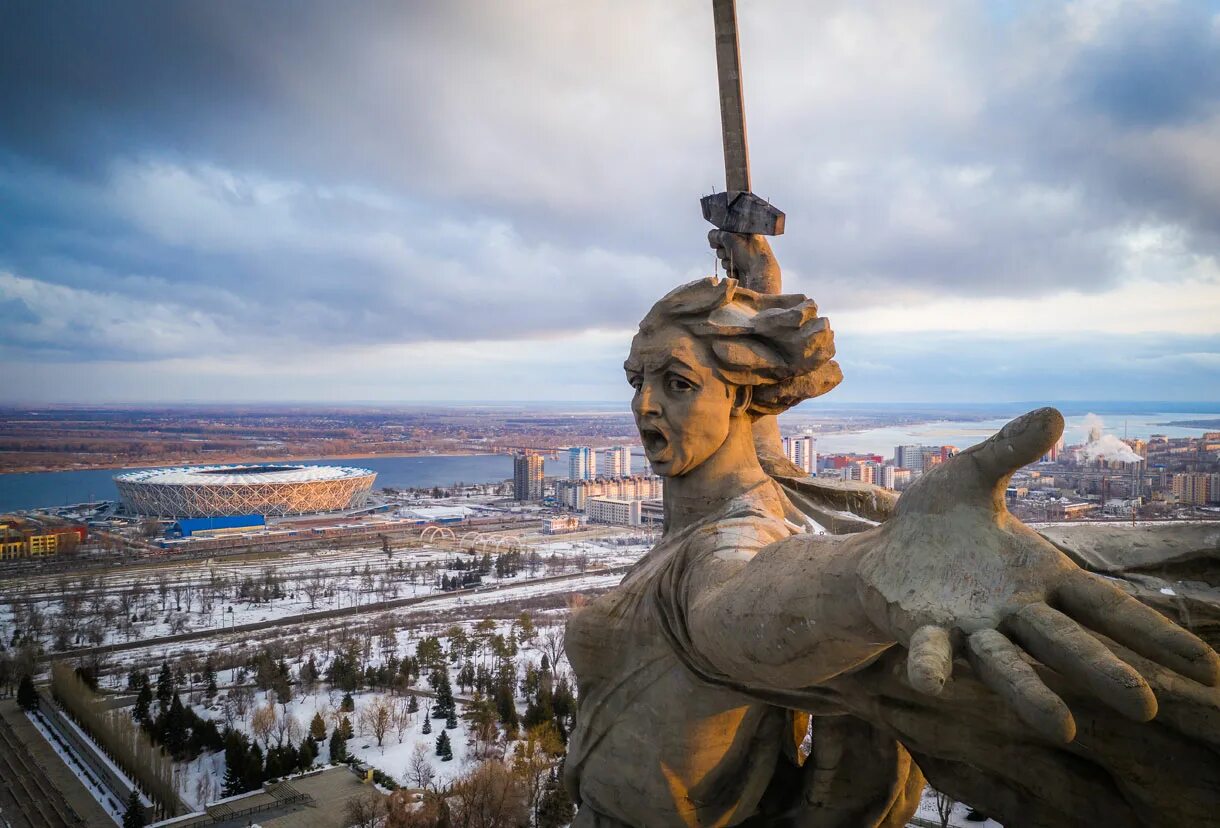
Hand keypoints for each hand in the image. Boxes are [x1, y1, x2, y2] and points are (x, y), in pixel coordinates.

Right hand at [707, 230, 780, 293]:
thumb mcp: (730, 238)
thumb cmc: (750, 254)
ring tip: (736, 264)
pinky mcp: (741, 270)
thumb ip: (717, 235)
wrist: (759, 276)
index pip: (725, 232)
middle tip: (730, 253)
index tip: (719, 242)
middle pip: (722, 245)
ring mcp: (743, 257)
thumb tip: (712, 236)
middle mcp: (745, 244)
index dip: (720, 237)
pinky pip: (728, 268)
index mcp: (746, 233)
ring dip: (727, 262)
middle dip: (723, 251)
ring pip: (724, 258)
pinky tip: (738, 271)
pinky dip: (730, 270)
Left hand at [855, 407, 1219, 742]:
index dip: (1154, 635)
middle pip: (1068, 644)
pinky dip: (933, 668)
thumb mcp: (972, 474)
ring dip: (1032, 694)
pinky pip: (932, 655)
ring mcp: (971, 628)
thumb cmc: (936, 522)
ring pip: (1009, 665)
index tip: (1207, 668)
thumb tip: (1054, 412)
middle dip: (1104, 671)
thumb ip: (1009, 450)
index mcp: (1041, 576)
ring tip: (1064, 728)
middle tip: (1147, 706)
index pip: (1106, 607)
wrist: (880, 551)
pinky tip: (932, 683)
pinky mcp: (925, 632)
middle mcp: (1015, 611)